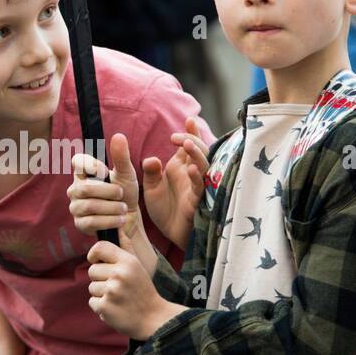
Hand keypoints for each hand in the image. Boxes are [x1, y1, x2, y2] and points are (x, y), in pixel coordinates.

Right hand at [68, 133, 156, 275]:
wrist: (130, 220)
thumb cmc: (126, 194)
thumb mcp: (127, 174)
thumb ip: (122, 157)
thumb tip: (118, 135)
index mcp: (84, 173)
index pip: (77, 161)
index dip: (91, 165)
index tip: (106, 171)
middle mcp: (75, 189)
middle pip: (85, 188)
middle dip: (108, 192)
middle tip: (122, 194)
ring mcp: (76, 207)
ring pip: (89, 205)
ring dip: (111, 207)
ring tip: (123, 208)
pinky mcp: (80, 224)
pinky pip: (91, 222)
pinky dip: (109, 220)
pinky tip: (120, 219)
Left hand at [86, 227, 185, 341]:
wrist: (154, 319)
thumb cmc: (143, 290)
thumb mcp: (138, 266)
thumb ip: (126, 246)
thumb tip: (118, 226)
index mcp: (128, 262)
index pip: (99, 247)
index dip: (94, 254)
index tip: (97, 261)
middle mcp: (119, 274)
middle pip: (92, 270)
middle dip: (100, 279)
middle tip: (117, 287)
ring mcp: (112, 291)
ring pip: (91, 287)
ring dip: (101, 294)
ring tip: (118, 298)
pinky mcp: (105, 307)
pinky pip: (92, 302)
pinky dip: (101, 307)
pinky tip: (116, 308)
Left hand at [141, 117, 208, 249]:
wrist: (169, 234)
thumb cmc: (164, 210)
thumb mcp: (151, 188)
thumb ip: (150, 173)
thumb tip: (151, 159)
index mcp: (180, 167)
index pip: (188, 145)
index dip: (191, 132)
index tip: (189, 120)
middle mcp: (191, 173)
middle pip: (199, 150)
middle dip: (191, 140)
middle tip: (176, 138)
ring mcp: (196, 186)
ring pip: (204, 165)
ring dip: (197, 154)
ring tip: (187, 145)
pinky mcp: (198, 200)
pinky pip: (201, 187)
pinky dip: (198, 177)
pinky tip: (192, 169)